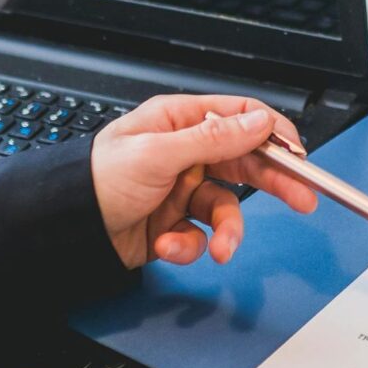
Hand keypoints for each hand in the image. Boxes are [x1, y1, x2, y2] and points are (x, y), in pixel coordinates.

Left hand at [89, 94, 320, 268]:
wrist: (64, 228)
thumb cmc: (96, 179)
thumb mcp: (159, 153)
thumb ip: (215, 139)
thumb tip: (259, 123)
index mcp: (180, 122)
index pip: (241, 118)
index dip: (273, 135)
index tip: (298, 156)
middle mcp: (185, 152)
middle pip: (245, 163)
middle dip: (274, 184)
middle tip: (304, 198)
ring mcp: (181, 189)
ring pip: (226, 208)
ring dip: (226, 231)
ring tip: (220, 249)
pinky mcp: (174, 223)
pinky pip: (201, 235)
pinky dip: (190, 246)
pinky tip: (168, 245)